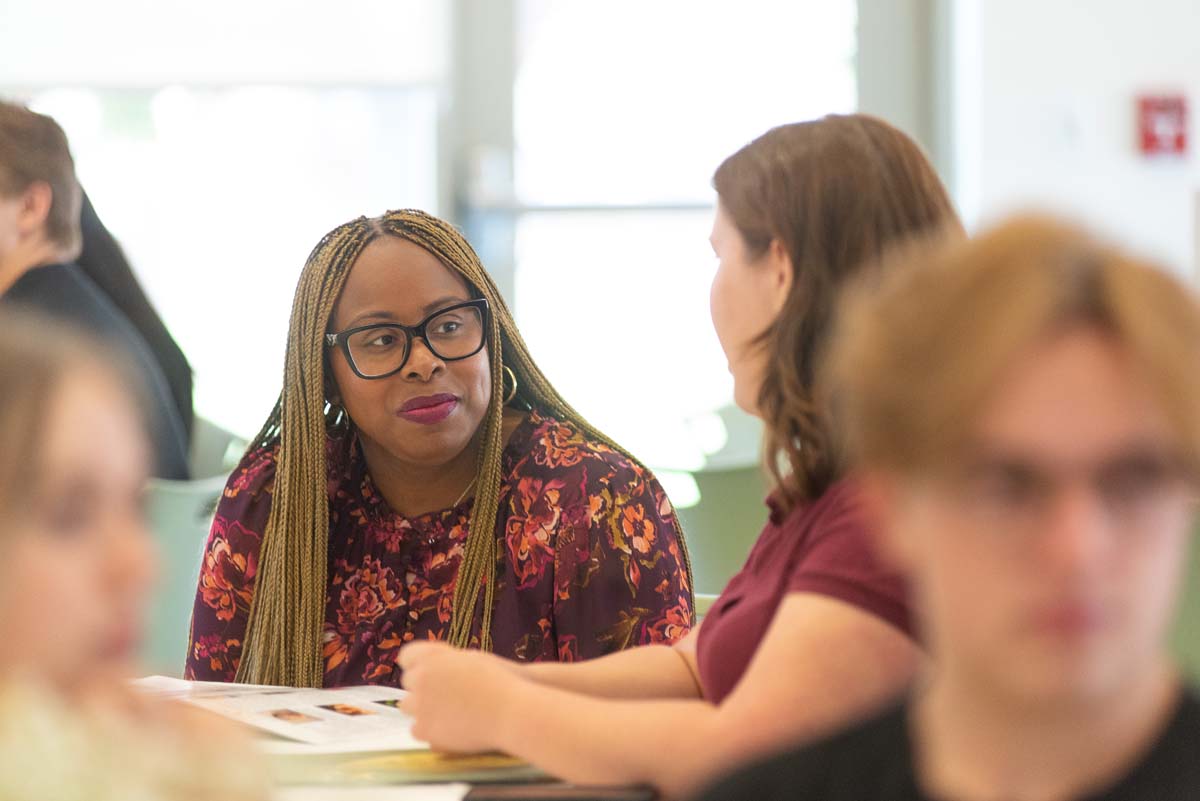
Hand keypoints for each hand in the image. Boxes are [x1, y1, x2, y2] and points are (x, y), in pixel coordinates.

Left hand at [398, 640, 523, 753]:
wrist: (511, 712)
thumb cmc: (498, 682)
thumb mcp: (471, 659)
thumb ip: (446, 662)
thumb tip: (430, 668)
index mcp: (431, 656)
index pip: (408, 655)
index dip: (419, 663)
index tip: (431, 672)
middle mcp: (420, 678)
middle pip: (407, 681)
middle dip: (421, 686)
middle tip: (444, 695)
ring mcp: (419, 705)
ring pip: (407, 707)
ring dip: (422, 708)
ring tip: (448, 713)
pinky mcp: (424, 729)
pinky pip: (416, 730)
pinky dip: (430, 730)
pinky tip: (449, 729)